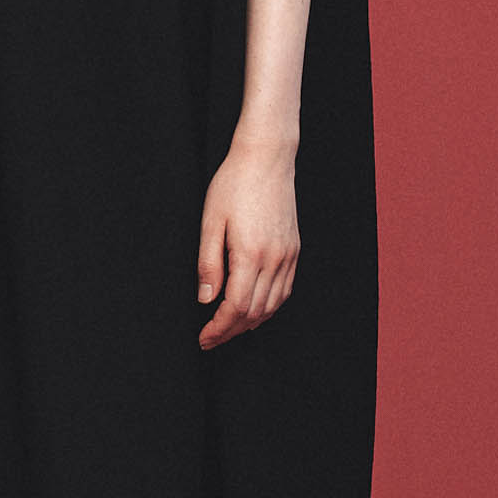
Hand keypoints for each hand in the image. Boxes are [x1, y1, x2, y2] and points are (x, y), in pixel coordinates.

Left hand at [196, 140, 299, 348]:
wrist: (266, 158)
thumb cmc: (234, 184)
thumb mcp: (210, 222)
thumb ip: (208, 264)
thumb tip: (205, 300)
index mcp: (250, 254)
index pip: (236, 307)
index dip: (219, 328)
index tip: (203, 338)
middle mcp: (274, 259)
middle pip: (254, 312)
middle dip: (231, 331)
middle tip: (210, 339)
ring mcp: (288, 256)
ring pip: (272, 305)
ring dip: (250, 323)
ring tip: (228, 328)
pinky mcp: (293, 249)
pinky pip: (284, 290)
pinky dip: (268, 307)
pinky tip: (253, 309)